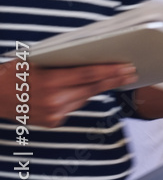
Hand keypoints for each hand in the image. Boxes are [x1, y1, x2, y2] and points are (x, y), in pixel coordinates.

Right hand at [0, 60, 136, 126]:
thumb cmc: (14, 73)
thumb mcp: (36, 61)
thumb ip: (62, 62)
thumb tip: (90, 58)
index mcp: (49, 81)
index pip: (88, 75)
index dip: (110, 71)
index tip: (127, 67)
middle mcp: (53, 100)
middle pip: (92, 88)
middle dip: (114, 80)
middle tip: (131, 72)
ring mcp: (53, 113)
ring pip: (85, 98)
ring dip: (98, 88)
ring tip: (112, 77)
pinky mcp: (52, 121)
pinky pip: (73, 106)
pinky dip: (78, 97)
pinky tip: (77, 90)